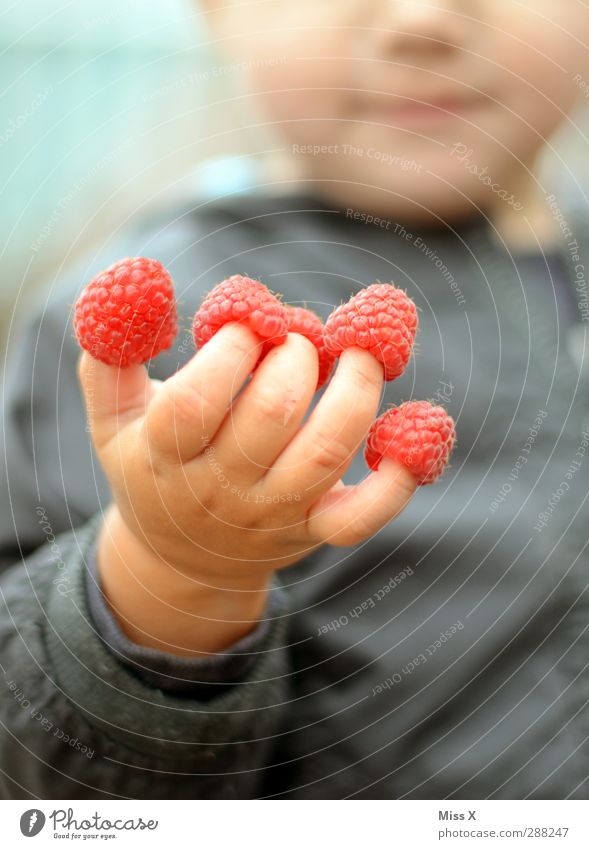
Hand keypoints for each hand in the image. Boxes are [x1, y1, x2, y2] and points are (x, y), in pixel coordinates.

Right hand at [79, 323, 416, 653]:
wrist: (183, 560)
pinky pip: (366, 514)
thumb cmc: (151, 467)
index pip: (196, 404)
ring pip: (325, 453)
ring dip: (353, 391)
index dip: (230, 349)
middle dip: (294, 359)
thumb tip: (133, 284)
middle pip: (270, 419)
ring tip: (361, 351)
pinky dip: (399, 475)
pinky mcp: (317, 531)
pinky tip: (414, 426)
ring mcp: (274, 514)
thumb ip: (109, 353)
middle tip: (300, 334)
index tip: (247, 323)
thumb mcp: (112, 418)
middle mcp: (222, 490)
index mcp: (165, 457)